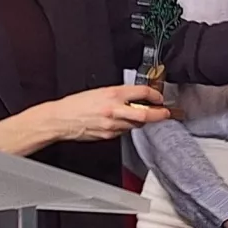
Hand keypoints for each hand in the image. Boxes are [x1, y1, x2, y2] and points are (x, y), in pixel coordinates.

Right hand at [48, 84, 169, 141]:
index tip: (159, 98)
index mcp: (113, 94)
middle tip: (166, 113)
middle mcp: (115, 110)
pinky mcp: (109, 135)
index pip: (142, 92)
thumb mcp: (100, 91)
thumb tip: (134, 96)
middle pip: (145, 114)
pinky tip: (120, 122)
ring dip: (141, 121)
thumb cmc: (76, 104)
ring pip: (136, 124)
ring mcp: (113, 125)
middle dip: (160, 114)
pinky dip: (126, 127)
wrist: (61, 119)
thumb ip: (118, 94)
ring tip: (139, 116)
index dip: (155, 95)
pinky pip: (124, 131)